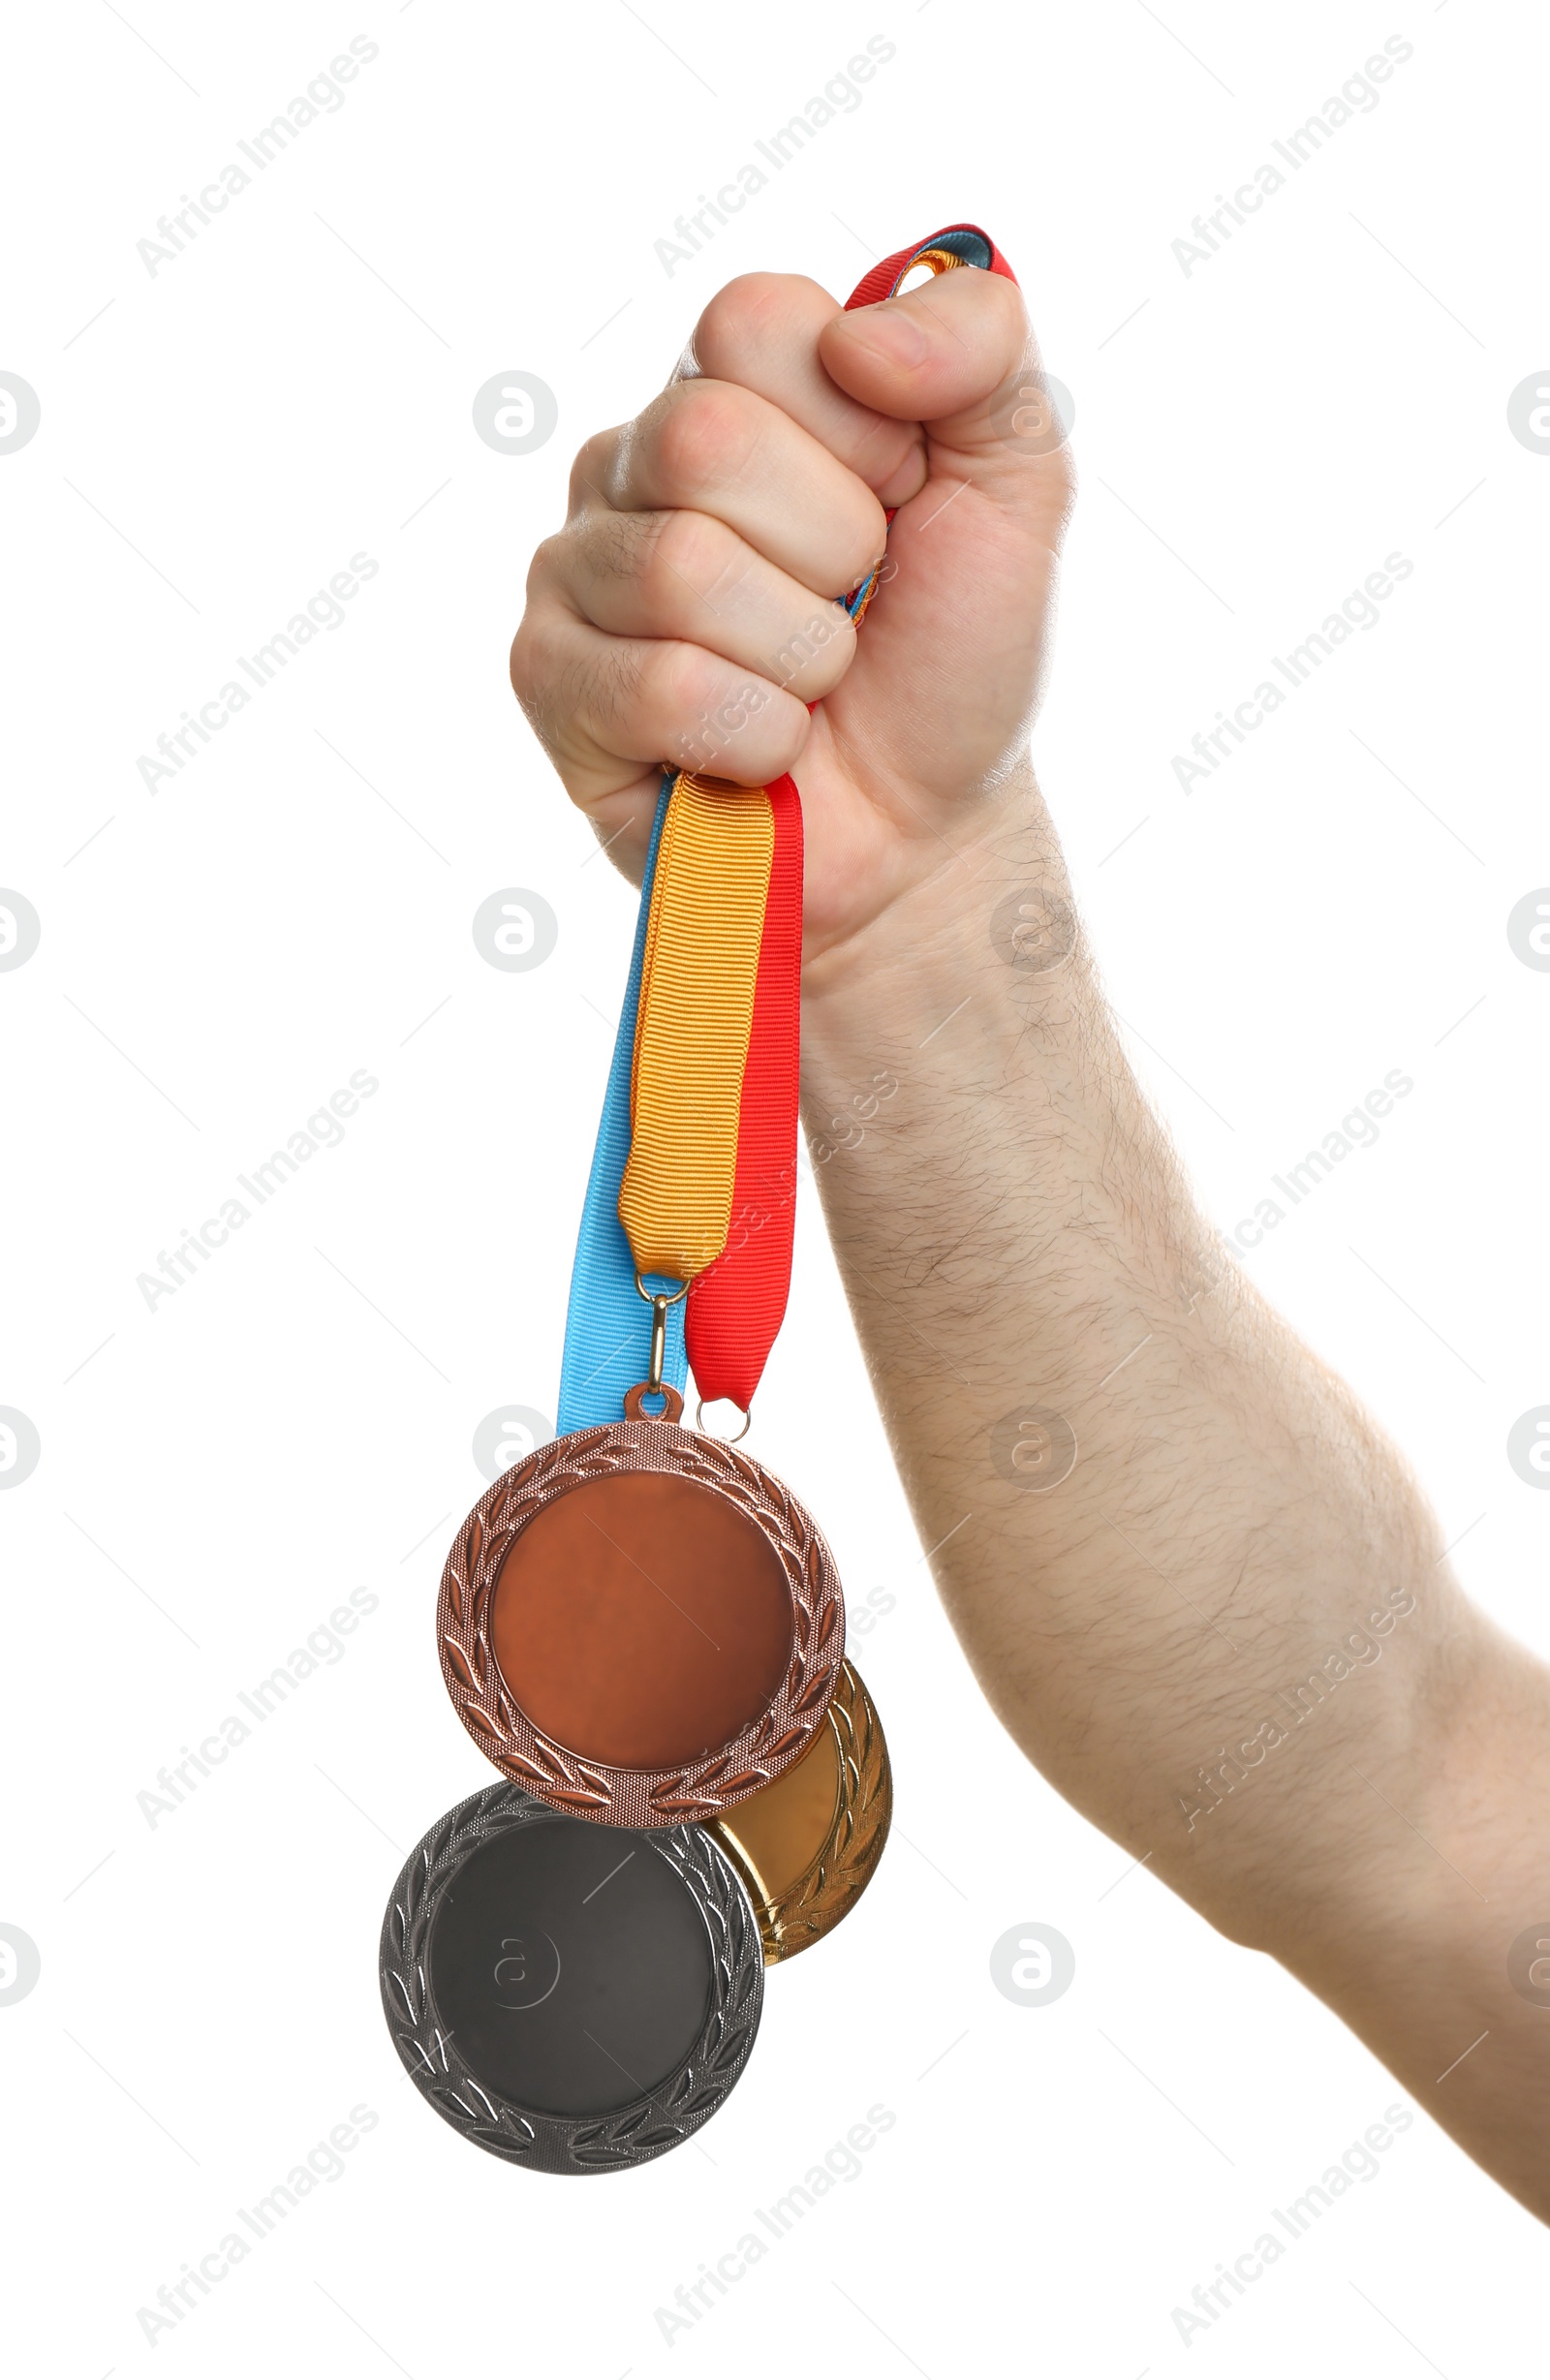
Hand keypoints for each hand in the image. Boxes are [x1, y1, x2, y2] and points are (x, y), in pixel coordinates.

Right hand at [509, 265, 1073, 971]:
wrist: (926, 827)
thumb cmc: (951, 654)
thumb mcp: (1019, 481)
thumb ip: (985, 347)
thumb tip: (860, 337)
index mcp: (732, 383)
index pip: (752, 323)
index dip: (861, 430)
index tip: (899, 501)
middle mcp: (634, 460)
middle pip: (702, 440)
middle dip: (829, 548)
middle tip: (852, 606)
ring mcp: (576, 568)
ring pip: (679, 569)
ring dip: (800, 654)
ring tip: (810, 685)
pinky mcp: (550, 682)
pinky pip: (658, 685)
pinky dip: (755, 735)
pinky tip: (763, 752)